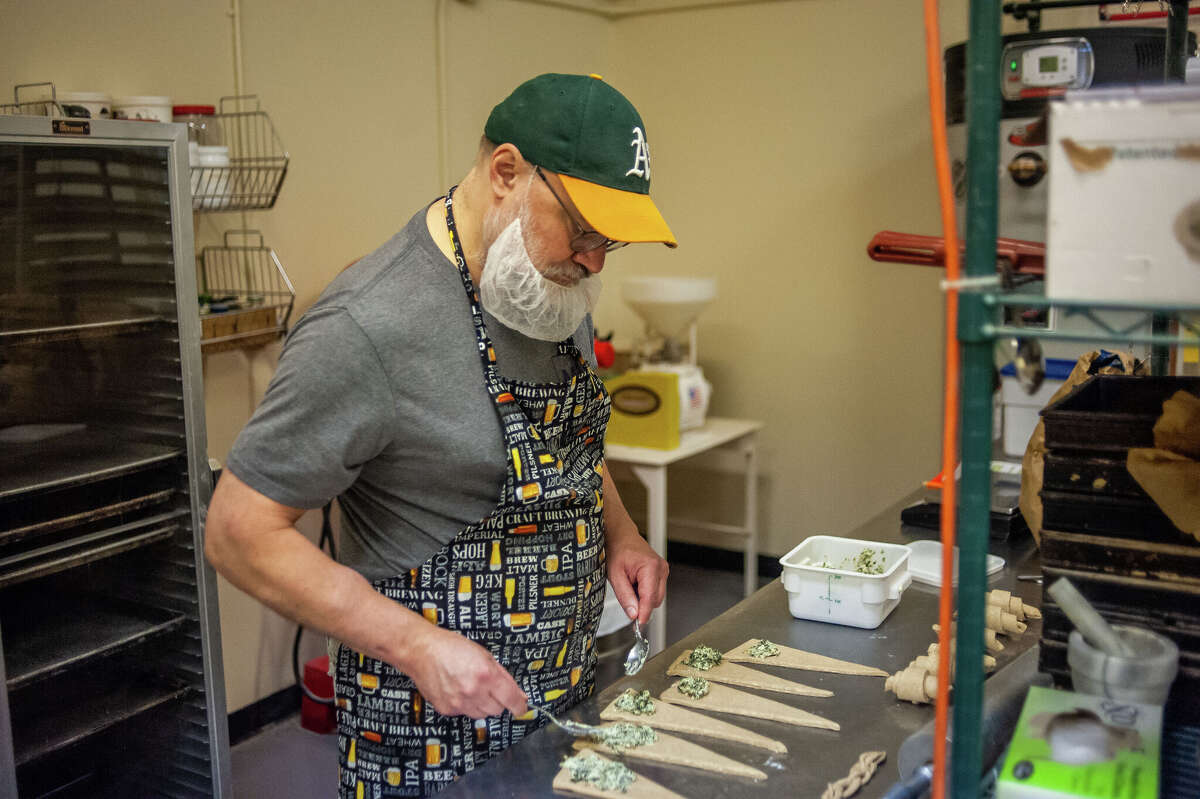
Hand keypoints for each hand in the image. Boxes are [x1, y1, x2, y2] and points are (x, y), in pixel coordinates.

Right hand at [400, 624, 527, 719]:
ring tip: (472, 687)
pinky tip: (458, 691)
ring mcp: (459, 703)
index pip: (511, 699)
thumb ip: (503, 675)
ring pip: (482, 715)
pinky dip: (466, 705)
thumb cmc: (451, 647)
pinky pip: (464, 714)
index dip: (520, 705)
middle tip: (489, 688)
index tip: (522, 707)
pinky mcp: (447, 709)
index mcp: (486, 674)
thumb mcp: (484, 654)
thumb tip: (518, 694)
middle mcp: (474, 691)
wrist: (421, 651)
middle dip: (498, 701)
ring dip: (482, 705)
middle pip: (497, 710)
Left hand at [605, 526, 667, 625]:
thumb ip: (625, 596)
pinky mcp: (661, 573)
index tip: (637, 625)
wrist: (620, 536)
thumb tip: (633, 614)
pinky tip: (635, 583)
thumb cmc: (617, 550)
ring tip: (629, 585)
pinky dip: (644, 593)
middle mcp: (661, 569)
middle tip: (625, 598)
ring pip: (656, 597)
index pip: (650, 598)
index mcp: (651, 567)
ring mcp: (663, 570)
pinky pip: (655, 591)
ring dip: (643, 598)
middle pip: (655, 600)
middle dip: (641, 605)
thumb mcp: (615, 575)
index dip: (643, 613)